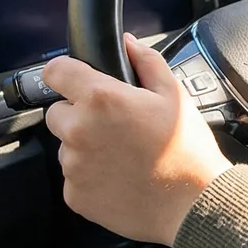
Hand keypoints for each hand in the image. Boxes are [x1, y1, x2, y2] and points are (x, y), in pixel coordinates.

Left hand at [42, 34, 230, 244]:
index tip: (75, 79)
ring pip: (67, 146)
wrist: (192, 203)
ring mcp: (74, 166)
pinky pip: (74, 176)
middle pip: (58, 112)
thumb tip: (126, 44)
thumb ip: (145, 61)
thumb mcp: (174, 94)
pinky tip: (120, 176)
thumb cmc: (186, 149)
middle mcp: (79, 131)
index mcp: (101, 99)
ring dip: (86, 146)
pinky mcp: (75, 195)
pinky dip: (91, 175)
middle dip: (79, 114)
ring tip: (123, 154)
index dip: (66, 72)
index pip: (55, 72)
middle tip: (114, 125)